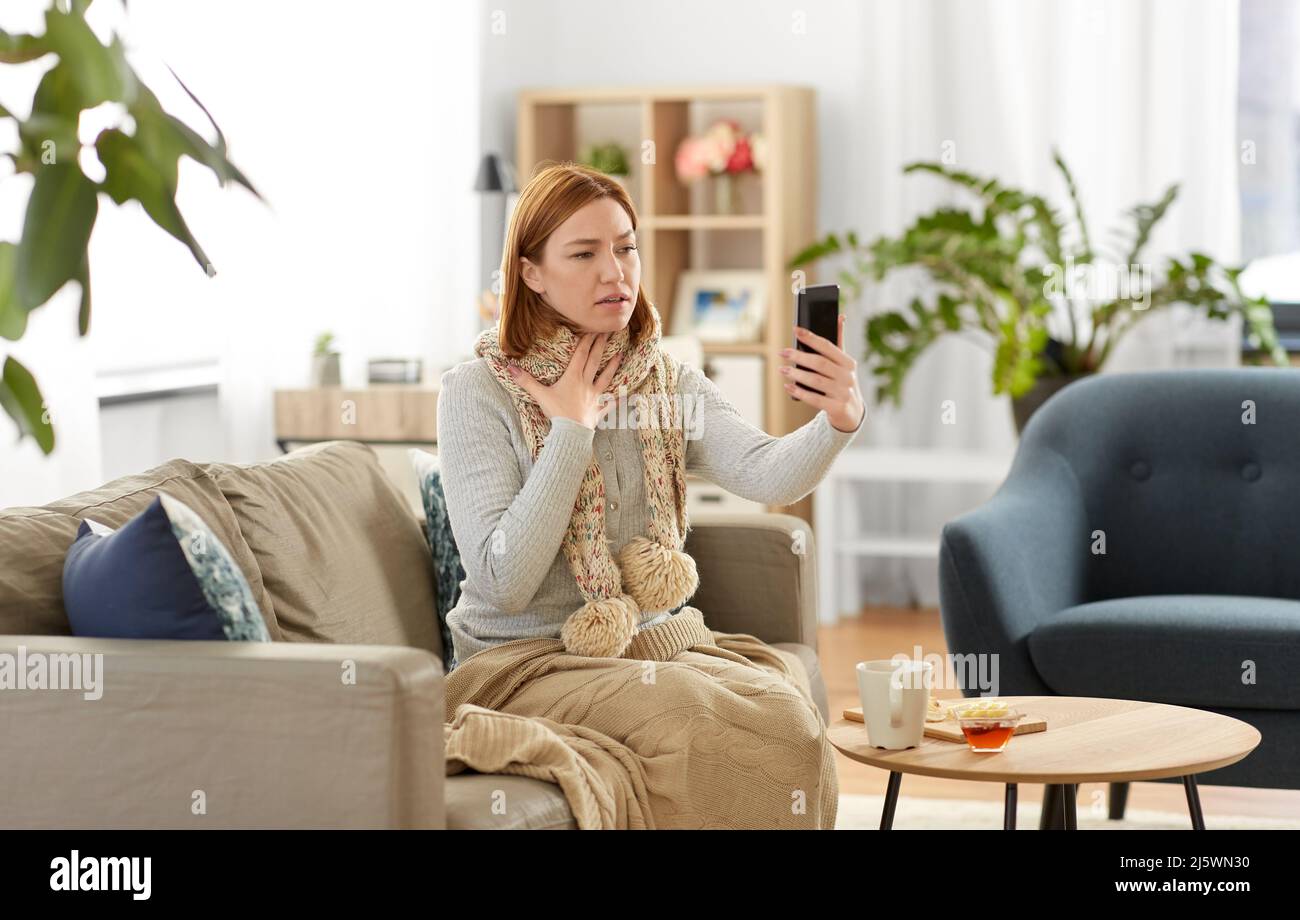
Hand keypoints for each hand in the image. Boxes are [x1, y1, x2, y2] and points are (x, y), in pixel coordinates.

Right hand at [507, 332, 621, 429]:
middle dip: (601, 345)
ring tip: (621, 354)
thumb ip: (525, 381)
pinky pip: (611, 403)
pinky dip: (619, 398)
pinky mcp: (599, 410)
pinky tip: (627, 393)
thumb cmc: (556, 413)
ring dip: (613, 365)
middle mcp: (586, 383)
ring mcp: (595, 397)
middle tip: (608, 332)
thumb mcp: (539, 395)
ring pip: (606, 377)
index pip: (581, 354)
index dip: (586, 340)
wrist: (571, 433)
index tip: (593, 328)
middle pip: (595, 361)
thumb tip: (509, 367)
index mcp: (573, 377)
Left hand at [780, 314, 865, 432]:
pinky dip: (800, 392)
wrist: (853, 414)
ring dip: (796, 374)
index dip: (811, 337)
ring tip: (782, 369)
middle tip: (782, 352)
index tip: (795, 330)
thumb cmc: (843, 383)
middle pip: (820, 363)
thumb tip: (840, 316)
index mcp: (849, 363)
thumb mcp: (844, 364)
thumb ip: (839, 342)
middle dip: (799, 356)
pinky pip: (815, 399)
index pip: (828, 346)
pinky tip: (788, 387)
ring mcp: (843, 393)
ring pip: (816, 381)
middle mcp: (847, 377)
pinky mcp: (836, 408)